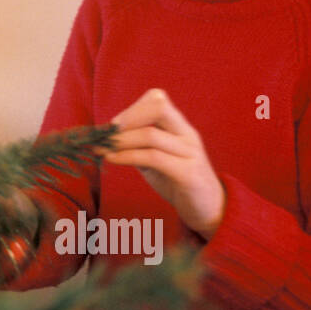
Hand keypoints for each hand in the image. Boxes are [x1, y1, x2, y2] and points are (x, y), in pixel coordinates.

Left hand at [98, 88, 224, 238]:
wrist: (210, 209)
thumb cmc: (177, 181)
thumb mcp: (156, 159)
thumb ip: (138, 145)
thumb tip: (105, 137)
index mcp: (180, 127)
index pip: (157, 99)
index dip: (132, 108)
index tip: (112, 126)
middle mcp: (188, 135)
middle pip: (158, 107)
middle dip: (127, 118)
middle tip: (105, 133)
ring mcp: (190, 153)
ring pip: (151, 135)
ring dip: (120, 140)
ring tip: (100, 148)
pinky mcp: (189, 174)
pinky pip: (153, 158)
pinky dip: (126, 156)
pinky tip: (111, 160)